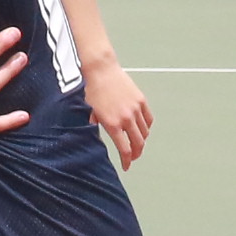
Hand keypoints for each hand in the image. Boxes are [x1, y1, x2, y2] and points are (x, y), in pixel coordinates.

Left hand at [82, 48, 150, 167]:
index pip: (125, 150)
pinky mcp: (141, 100)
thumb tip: (91, 140)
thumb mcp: (87, 113)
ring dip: (142, 141)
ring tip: (136, 144)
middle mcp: (127, 118)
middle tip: (132, 158)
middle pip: (138, 143)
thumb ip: (92, 128)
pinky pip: (148, 119)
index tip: (126, 166)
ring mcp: (136, 108)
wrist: (99, 69)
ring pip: (145, 132)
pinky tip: (142, 129)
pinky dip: (147, 127)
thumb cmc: (90, 89)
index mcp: (112, 124)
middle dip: (136, 154)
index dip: (127, 161)